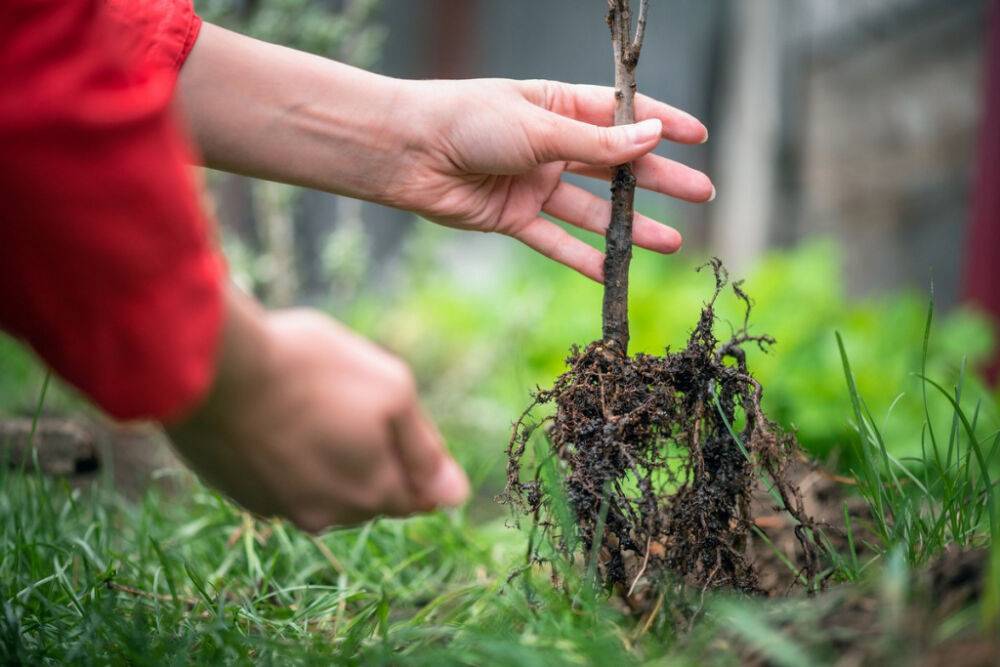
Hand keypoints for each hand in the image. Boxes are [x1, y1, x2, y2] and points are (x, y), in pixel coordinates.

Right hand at [166, 288, 468, 531]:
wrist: (213, 369)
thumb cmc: (310, 370)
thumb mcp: (391, 390)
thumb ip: (424, 449)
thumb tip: (456, 495)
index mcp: (372, 492)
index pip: (416, 498)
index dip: (418, 462)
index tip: (397, 421)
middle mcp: (326, 514)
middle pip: (369, 493)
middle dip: (372, 457)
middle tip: (351, 403)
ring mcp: (276, 506)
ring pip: (321, 487)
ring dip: (327, 456)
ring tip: (310, 406)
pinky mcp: (237, 490)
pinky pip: (278, 479)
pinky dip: (285, 455)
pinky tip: (273, 417)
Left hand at [385, 79, 713, 280]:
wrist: (409, 154)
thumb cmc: (469, 121)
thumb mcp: (540, 127)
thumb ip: (595, 143)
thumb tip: (652, 138)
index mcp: (558, 106)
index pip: (620, 116)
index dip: (660, 125)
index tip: (697, 138)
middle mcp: (550, 145)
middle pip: (615, 166)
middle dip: (658, 181)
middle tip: (700, 194)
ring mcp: (534, 183)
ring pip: (592, 209)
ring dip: (629, 226)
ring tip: (671, 242)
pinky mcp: (513, 218)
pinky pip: (555, 241)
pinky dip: (581, 257)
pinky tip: (612, 272)